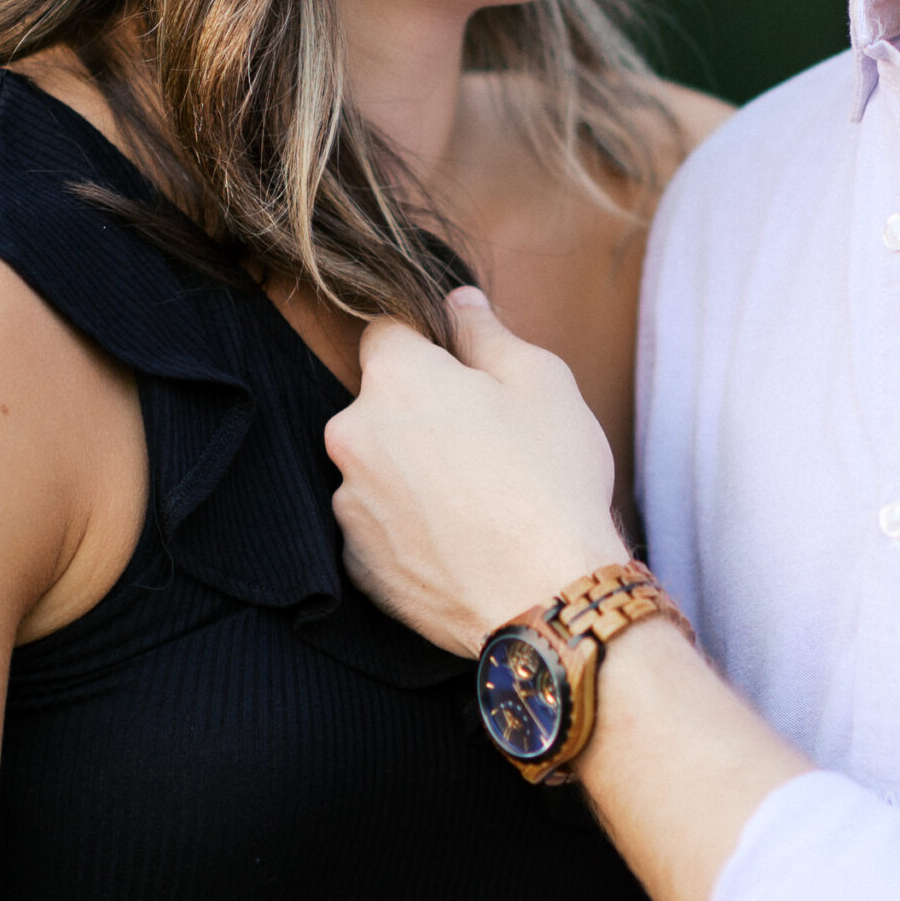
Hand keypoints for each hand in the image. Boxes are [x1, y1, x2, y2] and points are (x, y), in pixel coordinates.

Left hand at [326, 289, 622, 651]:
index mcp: (395, 377)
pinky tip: (461, 540)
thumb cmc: (551, 480)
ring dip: (413, 473)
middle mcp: (353, 434)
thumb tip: (459, 303)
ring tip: (479, 501)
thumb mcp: (542, 381)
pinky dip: (410, 528)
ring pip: (379, 467)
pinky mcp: (356, 563)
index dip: (428, 346)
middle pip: (380, 404)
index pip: (387, 331)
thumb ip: (487, 333)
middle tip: (486, 443)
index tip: (464, 372)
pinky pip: (380, 526)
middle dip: (421, 413)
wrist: (544, 597)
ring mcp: (349, 503)